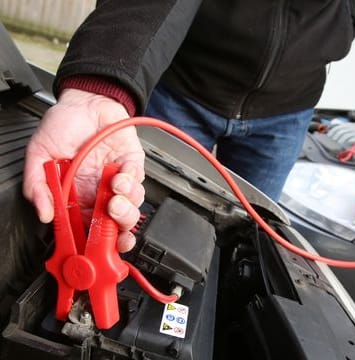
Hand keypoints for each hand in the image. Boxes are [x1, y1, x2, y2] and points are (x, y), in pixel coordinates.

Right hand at [23, 89, 144, 251]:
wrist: (83, 100)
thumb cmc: (62, 127)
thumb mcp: (39, 156)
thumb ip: (38, 186)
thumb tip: (44, 214)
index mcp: (78, 197)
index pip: (91, 228)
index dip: (99, 243)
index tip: (100, 250)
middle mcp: (100, 193)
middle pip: (118, 224)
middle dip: (119, 229)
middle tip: (110, 219)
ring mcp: (118, 180)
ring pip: (132, 206)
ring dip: (126, 207)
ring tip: (114, 196)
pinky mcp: (132, 164)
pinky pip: (138, 181)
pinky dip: (131, 183)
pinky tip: (118, 177)